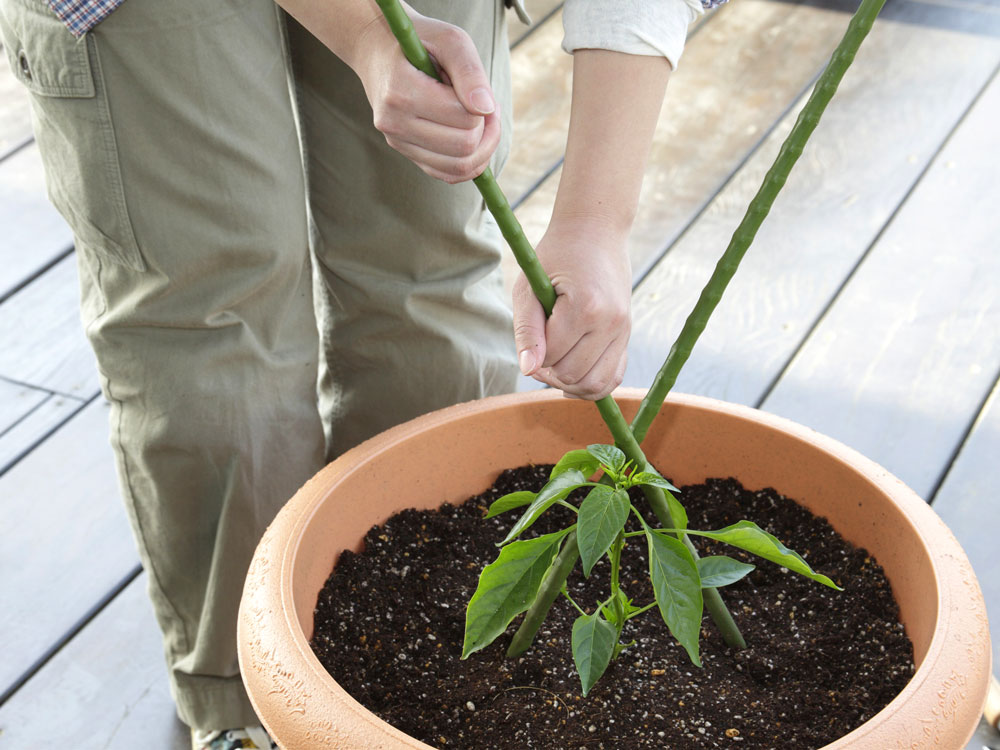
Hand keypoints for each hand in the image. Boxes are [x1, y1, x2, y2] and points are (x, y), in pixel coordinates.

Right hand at [353, 9, 499, 183]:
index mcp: (401, 92)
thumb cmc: (420, 41)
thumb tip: (486, 109)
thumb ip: (470, 71)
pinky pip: (446, 175)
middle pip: (463, 148)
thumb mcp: (450, 40)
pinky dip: (468, 164)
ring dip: (482, 150)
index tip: (485, 95)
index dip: (486, 110)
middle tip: (488, 109)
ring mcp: (397, 141)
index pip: (463, 119)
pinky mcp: (405, 152)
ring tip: (481, 124)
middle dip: (487, 131)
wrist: (379, 50)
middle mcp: (394, 122)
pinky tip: (473, 141)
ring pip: (457, 168)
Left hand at [512, 217, 631, 399]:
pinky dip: (592, 383)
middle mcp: (610, 322)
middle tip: (539, 349)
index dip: (533, 352)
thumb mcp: (529, 287)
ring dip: (569, 382)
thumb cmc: (556, 256)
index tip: (532, 334)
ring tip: (555, 362)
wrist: (596, 231)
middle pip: (571, 375)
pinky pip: (613, 378)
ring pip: (594, 384)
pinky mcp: (627, 334)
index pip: (550, 357)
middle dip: (548, 369)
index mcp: (585, 307)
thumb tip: (527, 370)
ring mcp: (624, 330)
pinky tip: (575, 371)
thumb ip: (526, 331)